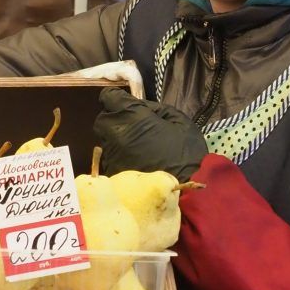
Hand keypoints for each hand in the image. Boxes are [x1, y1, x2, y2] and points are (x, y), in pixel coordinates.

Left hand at [92, 87, 208, 179]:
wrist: (186, 191)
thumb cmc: (187, 154)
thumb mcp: (180, 122)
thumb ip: (157, 109)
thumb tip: (142, 107)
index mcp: (132, 117)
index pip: (110, 98)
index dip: (117, 99)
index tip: (127, 104)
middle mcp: (115, 134)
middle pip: (103, 119)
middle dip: (115, 119)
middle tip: (134, 125)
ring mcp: (111, 155)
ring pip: (105, 140)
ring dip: (116, 138)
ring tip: (137, 145)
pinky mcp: (112, 173)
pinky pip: (110, 157)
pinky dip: (119, 155)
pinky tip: (135, 160)